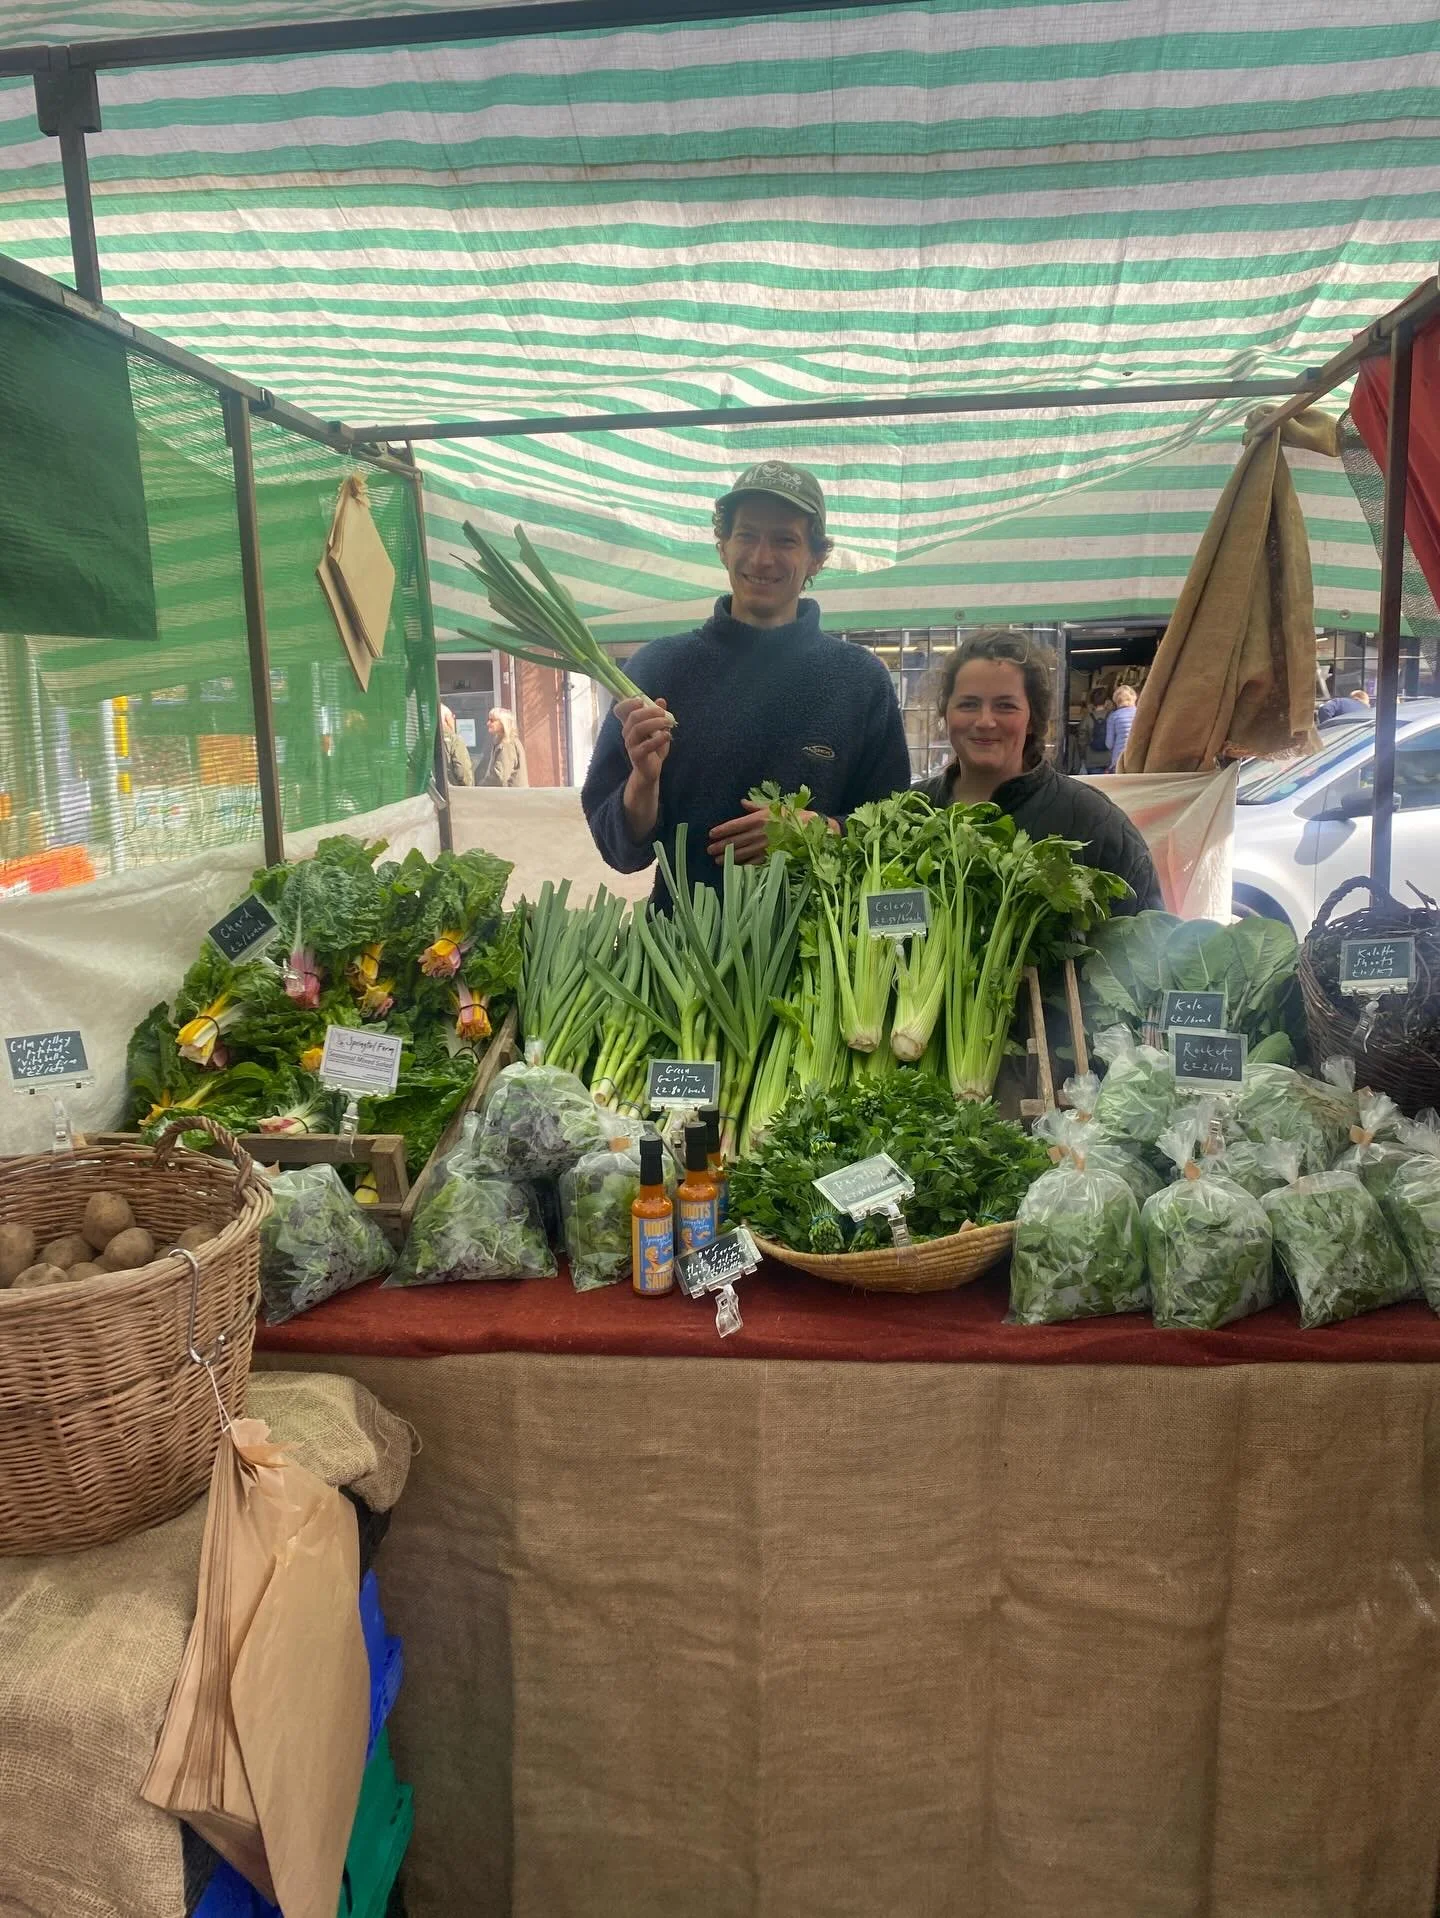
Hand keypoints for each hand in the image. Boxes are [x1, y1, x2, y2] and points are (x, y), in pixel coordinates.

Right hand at [615, 695, 672, 787]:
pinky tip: (667, 736)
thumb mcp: (658, 729)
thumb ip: (659, 715)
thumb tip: (661, 700)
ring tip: (668, 724)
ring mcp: (630, 744)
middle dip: (650, 712)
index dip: (627, 703)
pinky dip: (658, 739)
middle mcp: (627, 733)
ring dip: (655, 723)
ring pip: (638, 729)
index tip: (641, 701)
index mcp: (630, 724)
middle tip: (663, 714)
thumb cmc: (653, 747)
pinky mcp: (636, 756)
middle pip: (633, 717)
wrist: (650, 770)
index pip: (620, 710)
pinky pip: (646, 745)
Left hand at [708, 801, 839, 865]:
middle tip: (709, 850)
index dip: (721, 830)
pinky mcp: (772, 857)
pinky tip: (735, 868)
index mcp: (759, 819)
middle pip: (735, 841)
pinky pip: (754, 863)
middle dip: (720, 846)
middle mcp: (759, 833)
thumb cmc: (795, 816)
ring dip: (728, 857)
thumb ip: (757, 807)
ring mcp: (764, 847)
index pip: (735, 825)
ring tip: (717, 861)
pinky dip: (743, 866)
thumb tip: (742, 803)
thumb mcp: (776, 807)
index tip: (711, 834)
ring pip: (741, 853)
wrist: (814, 830)